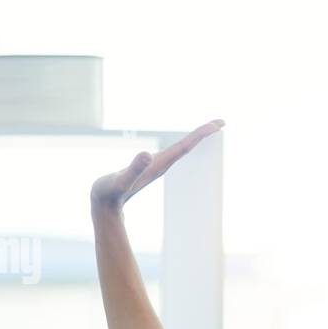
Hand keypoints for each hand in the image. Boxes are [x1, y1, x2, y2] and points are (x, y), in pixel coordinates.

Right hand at [90, 119, 224, 212]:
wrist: (104, 207)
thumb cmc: (109, 192)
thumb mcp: (120, 179)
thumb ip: (134, 168)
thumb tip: (146, 154)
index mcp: (159, 164)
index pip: (185, 146)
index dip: (201, 134)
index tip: (218, 125)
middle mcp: (162, 165)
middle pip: (188, 146)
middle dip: (204, 133)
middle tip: (222, 122)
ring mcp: (156, 166)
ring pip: (181, 149)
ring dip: (195, 138)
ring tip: (209, 129)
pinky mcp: (149, 167)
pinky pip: (171, 152)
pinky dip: (181, 144)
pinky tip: (182, 144)